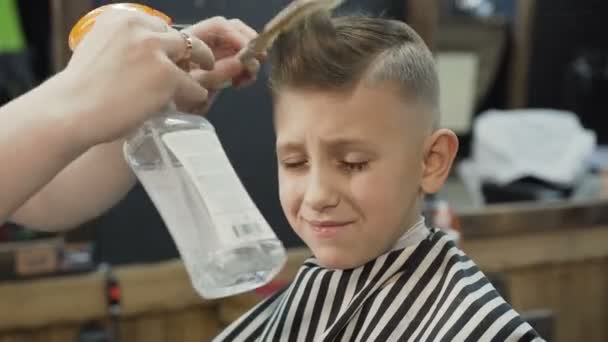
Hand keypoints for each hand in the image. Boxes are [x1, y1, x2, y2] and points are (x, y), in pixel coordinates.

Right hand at [60, 9, 214, 145]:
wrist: (72, 109)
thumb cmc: (80, 89)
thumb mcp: (98, 48)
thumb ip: (122, 44)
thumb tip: (144, 52)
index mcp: (122, 18)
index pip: (158, 26)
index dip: (169, 42)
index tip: (174, 54)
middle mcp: (140, 28)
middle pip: (179, 38)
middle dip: (189, 51)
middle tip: (200, 61)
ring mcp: (155, 51)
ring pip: (192, 56)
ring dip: (200, 67)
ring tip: (205, 76)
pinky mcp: (167, 76)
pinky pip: (194, 84)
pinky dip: (196, 93)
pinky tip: (195, 100)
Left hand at [176, 17, 263, 112]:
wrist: (162, 112)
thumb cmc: (173, 98)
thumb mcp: (194, 87)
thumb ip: (217, 74)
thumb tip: (241, 62)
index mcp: (190, 41)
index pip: (219, 27)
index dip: (237, 36)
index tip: (250, 53)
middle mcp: (202, 43)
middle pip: (231, 31)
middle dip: (248, 44)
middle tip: (260, 61)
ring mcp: (210, 54)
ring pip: (237, 46)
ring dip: (249, 58)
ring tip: (249, 76)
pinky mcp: (217, 67)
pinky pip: (236, 61)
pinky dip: (244, 69)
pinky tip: (242, 82)